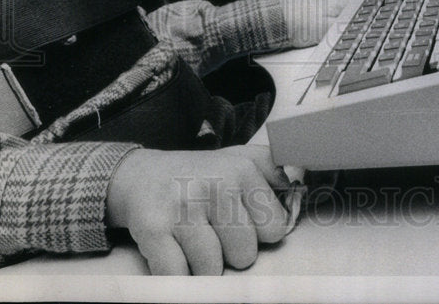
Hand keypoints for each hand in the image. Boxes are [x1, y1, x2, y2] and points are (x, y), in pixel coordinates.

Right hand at [105, 145, 289, 274]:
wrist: (139, 176)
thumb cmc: (200, 176)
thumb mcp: (240, 160)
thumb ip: (274, 173)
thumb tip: (299, 191)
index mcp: (242, 169)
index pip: (275, 229)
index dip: (259, 233)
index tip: (243, 222)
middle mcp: (215, 184)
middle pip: (245, 254)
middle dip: (231, 251)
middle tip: (214, 232)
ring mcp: (183, 207)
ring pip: (212, 269)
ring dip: (203, 265)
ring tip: (194, 241)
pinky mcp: (154, 229)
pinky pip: (178, 276)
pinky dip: (177, 275)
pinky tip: (174, 253)